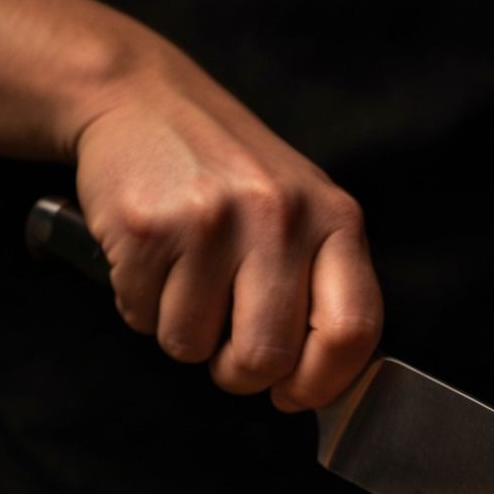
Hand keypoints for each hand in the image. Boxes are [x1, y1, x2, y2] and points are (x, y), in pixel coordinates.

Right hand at [74, 44, 380, 409]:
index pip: (353, 331)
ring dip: (184, 335)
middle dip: (240, 375)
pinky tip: (155, 262)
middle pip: (267, 357)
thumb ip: (324, 288)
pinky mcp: (148, 225)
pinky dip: (141, 306)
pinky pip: (142, 317)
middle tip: (228, 351)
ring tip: (188, 282)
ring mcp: (213, 219)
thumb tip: (319, 382)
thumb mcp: (306, 214)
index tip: (295, 394)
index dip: (323, 383)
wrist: (144, 99)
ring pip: (193, 347)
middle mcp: (281, 217)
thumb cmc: (235, 175)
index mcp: (337, 221)